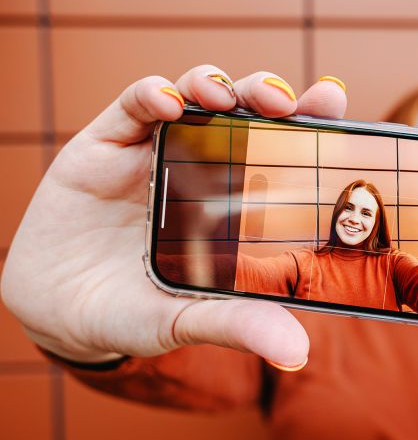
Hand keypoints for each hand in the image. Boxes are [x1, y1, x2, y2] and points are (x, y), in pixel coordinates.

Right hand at [0, 66, 345, 365]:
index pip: (281, 150)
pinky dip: (152, 94)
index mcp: (235, 200)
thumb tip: (298, 354)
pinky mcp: (107, 144)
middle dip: (267, 93)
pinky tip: (167, 103)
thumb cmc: (136, 312)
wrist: (60, 314)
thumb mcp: (187, 320)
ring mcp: (156, 150)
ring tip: (225, 98)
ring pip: (195, 95)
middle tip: (286, 102)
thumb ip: (238, 325)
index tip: (334, 105)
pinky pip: (133, 105)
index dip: (311, 121)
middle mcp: (202, 167)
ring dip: (214, 84)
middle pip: (244, 110)